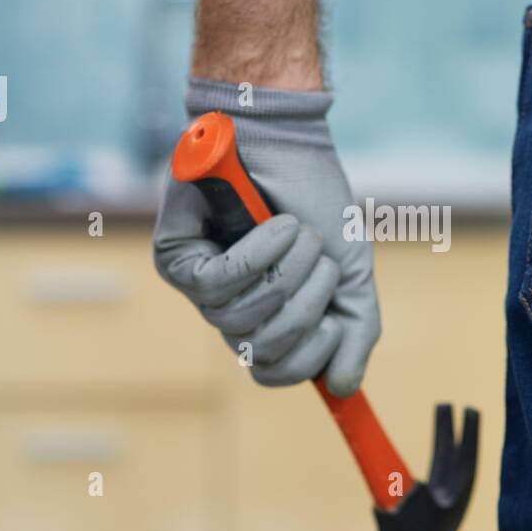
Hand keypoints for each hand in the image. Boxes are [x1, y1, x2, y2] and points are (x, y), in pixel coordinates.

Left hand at [154, 94, 378, 396]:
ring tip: (298, 232)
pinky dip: (254, 257)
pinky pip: (216, 285)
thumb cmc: (315, 202)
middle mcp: (230, 307)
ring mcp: (199, 286)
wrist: (289, 142)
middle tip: (321, 259)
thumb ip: (356, 330)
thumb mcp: (350, 272)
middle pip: (262, 351)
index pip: (275, 371)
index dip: (308, 359)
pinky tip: (272, 226)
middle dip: (305, 305)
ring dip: (284, 273)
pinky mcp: (175, 259)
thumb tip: (345, 389)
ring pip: (240, 320)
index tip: (335, 325)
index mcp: (269, 317)